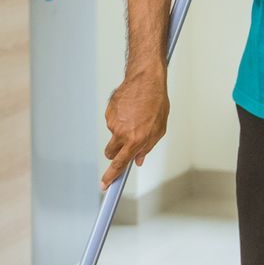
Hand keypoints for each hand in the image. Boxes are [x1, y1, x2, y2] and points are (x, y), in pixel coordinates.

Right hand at [101, 68, 168, 190]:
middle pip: (110, 153)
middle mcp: (122, 133)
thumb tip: (138, 160)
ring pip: (113, 135)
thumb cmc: (156, 103)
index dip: (111, 176)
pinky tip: (130, 109)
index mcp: (136, 140)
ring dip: (122, 130)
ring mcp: (113, 122)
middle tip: (126, 143)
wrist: (146, 80)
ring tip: (136, 116)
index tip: (104, 185)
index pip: (119, 163)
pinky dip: (119, 118)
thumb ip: (147, 147)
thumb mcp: (159, 129)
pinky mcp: (108, 112)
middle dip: (115, 152)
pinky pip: (112, 121)